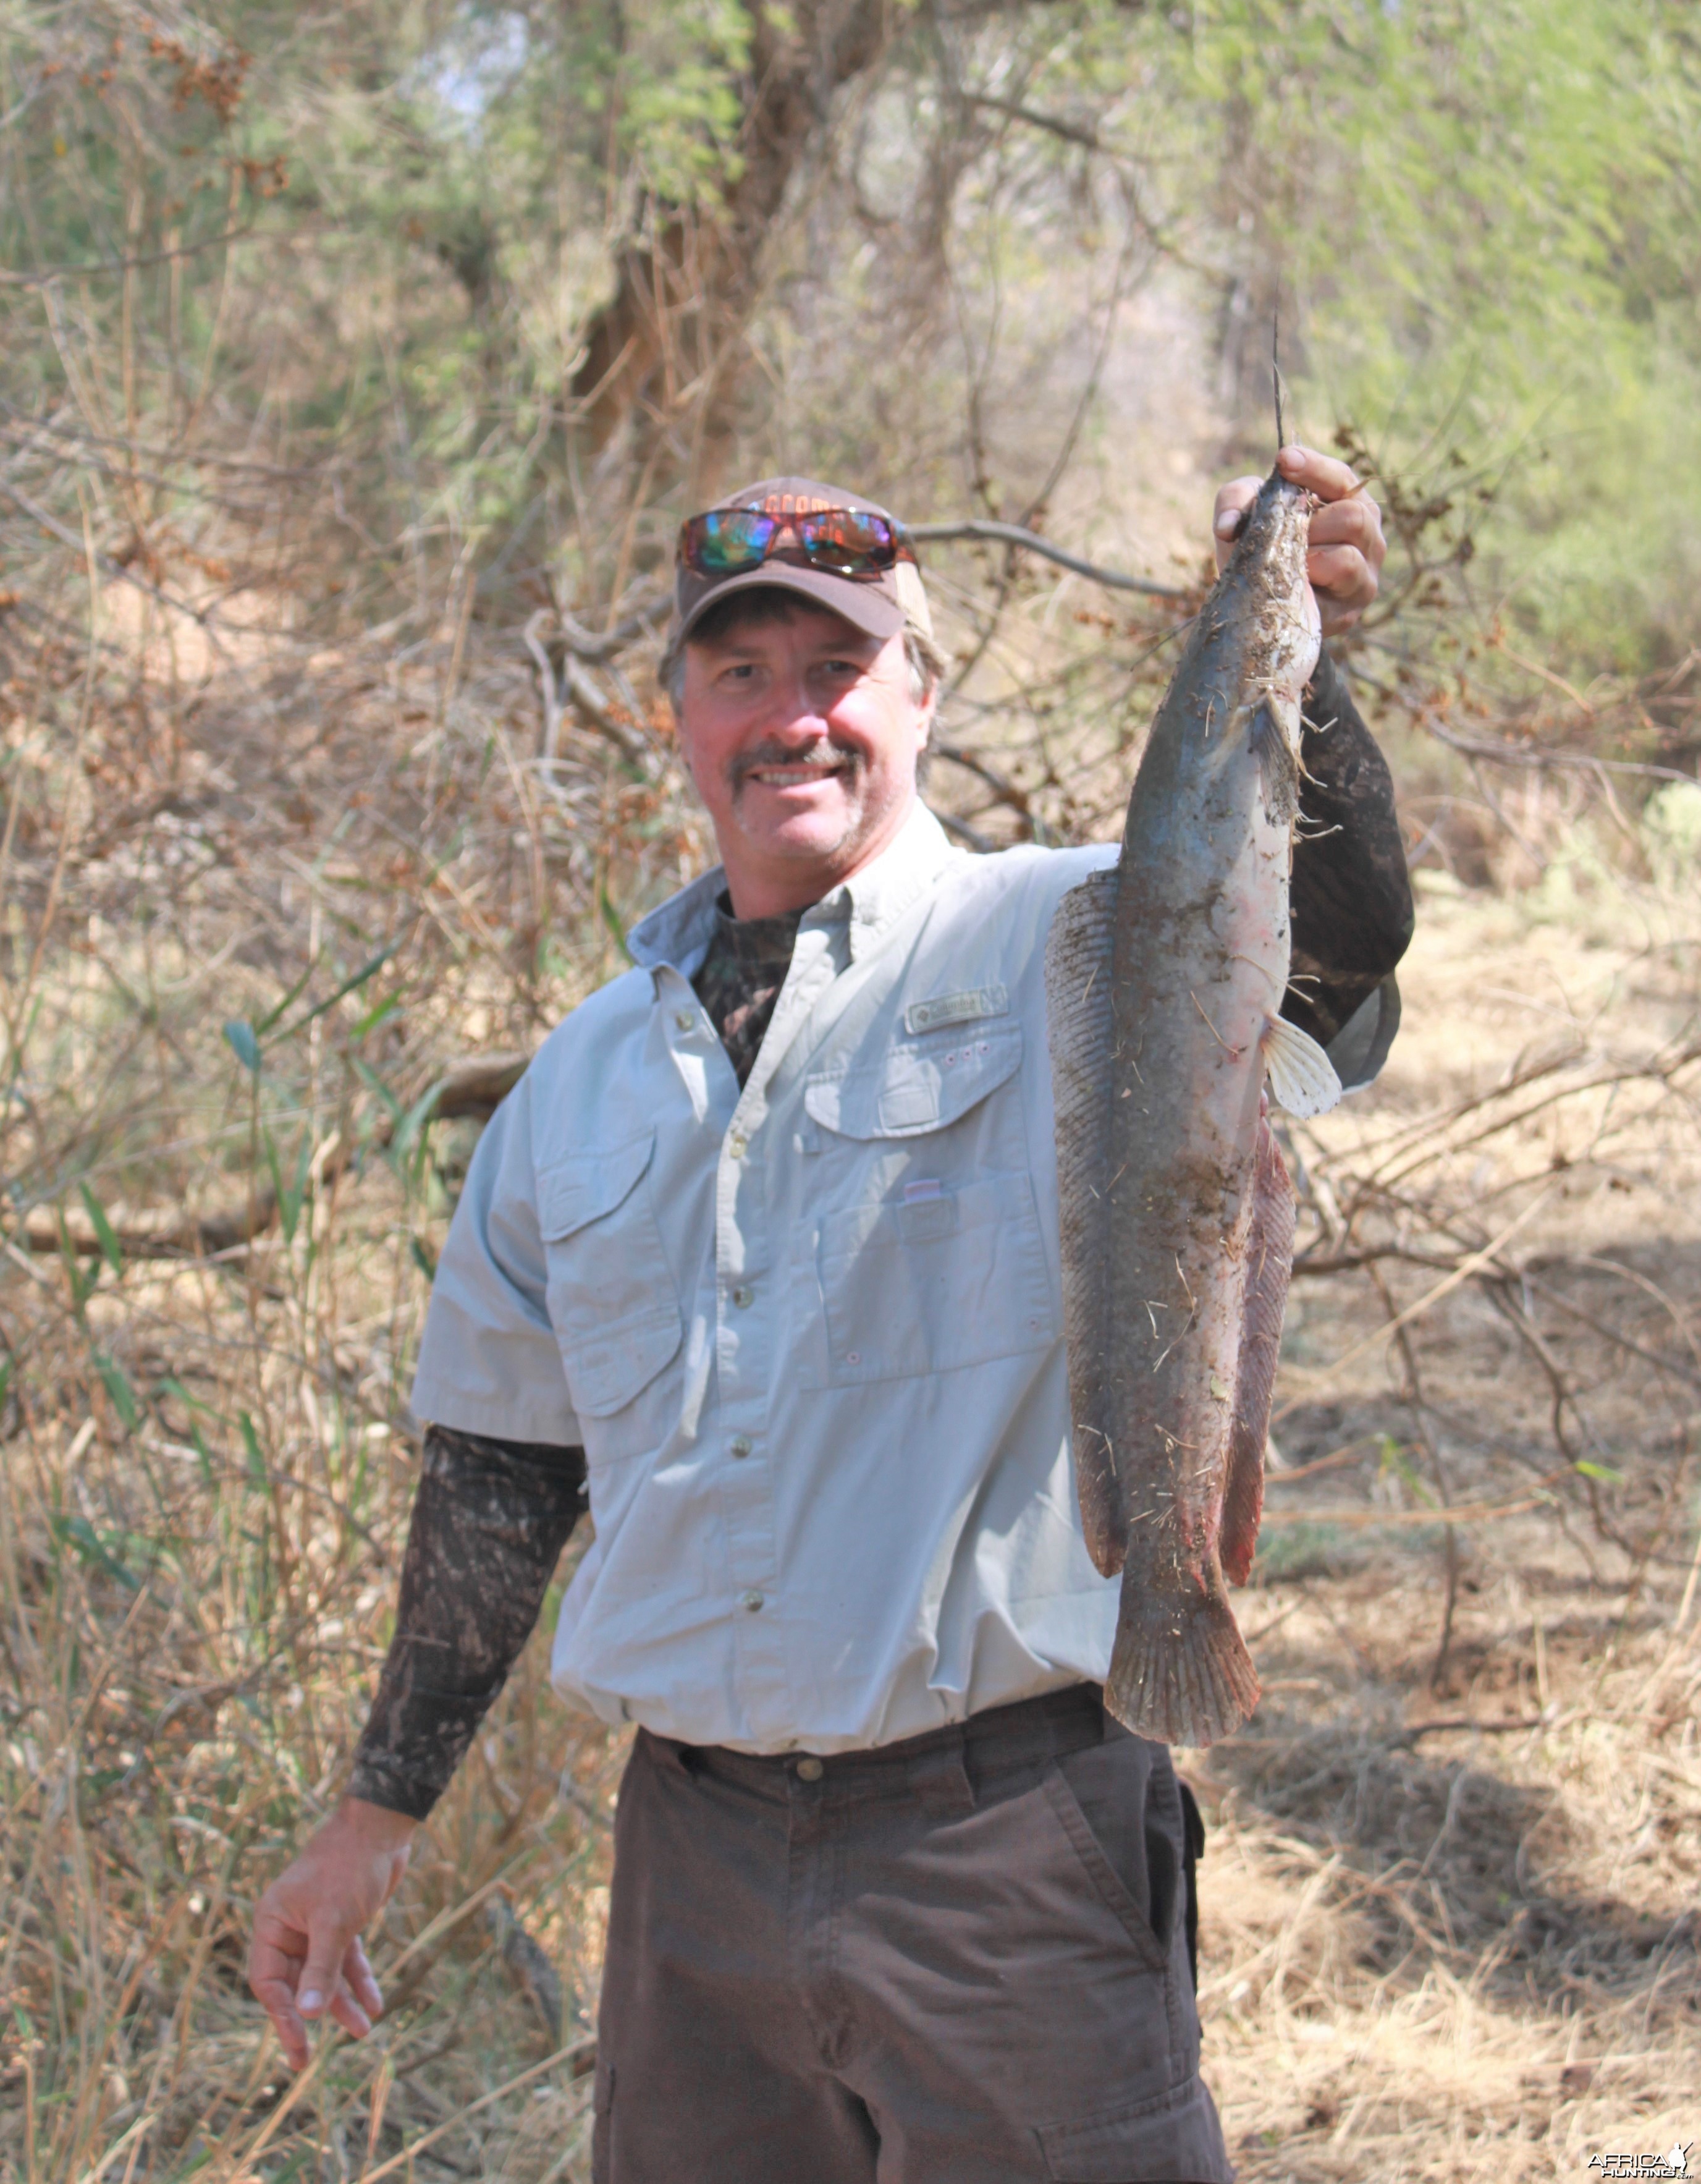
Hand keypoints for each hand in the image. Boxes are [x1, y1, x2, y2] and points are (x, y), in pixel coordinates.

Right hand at [247, 1796, 415, 2069]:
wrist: (382, 1827)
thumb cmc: (349, 1866)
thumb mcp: (334, 1922)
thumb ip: (321, 1969)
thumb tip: (307, 2017)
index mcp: (272, 1922)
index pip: (268, 1981)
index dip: (282, 2016)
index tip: (298, 2045)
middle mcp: (289, 1926)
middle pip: (294, 1983)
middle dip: (309, 2017)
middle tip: (310, 2061)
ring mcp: (315, 1925)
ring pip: (323, 1975)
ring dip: (341, 2002)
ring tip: (363, 2031)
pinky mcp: (342, 1922)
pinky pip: (345, 1960)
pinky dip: (358, 1980)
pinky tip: (374, 2005)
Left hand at [1212, 445, 1384, 637]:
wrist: (1258, 605)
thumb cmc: (1261, 548)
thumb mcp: (1245, 516)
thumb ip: (1236, 502)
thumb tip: (1228, 526)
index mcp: (1349, 504)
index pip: (1341, 478)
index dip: (1314, 468)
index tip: (1284, 459)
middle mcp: (1367, 537)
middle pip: (1353, 516)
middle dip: (1310, 522)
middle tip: (1283, 531)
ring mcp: (1363, 576)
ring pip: (1346, 557)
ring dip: (1307, 556)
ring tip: (1287, 560)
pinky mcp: (1348, 612)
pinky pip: (1333, 592)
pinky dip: (1308, 582)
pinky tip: (1290, 583)